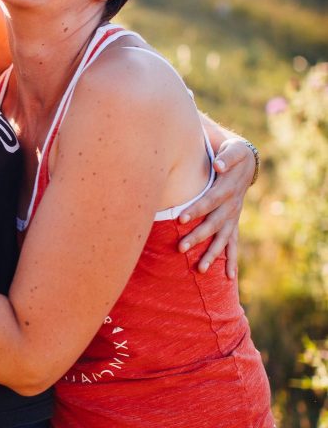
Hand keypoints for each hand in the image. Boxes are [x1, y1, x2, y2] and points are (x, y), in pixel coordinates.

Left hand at [177, 138, 254, 277]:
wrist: (247, 164)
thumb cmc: (234, 156)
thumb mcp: (235, 150)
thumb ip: (227, 156)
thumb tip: (219, 163)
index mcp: (227, 190)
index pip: (208, 201)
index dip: (195, 210)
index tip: (180, 219)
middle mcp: (231, 207)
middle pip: (213, 225)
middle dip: (197, 237)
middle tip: (180, 248)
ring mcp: (233, 218)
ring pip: (222, 240)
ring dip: (212, 255)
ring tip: (200, 270)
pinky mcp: (233, 224)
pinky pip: (233, 245)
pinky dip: (231, 261)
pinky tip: (229, 277)